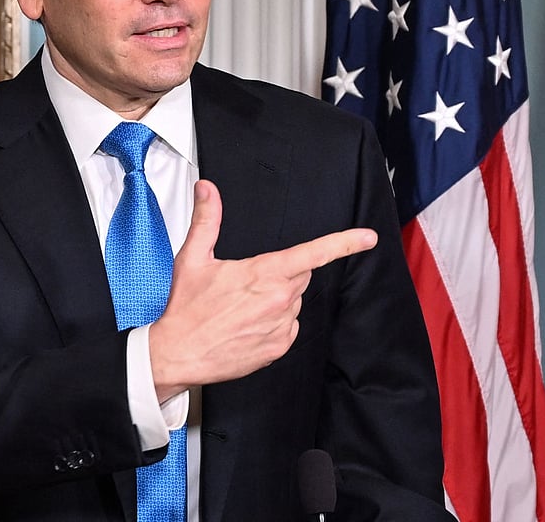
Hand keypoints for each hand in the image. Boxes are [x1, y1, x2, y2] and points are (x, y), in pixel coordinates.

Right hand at [147, 179, 375, 399]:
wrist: (176, 355)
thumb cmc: (184, 309)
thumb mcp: (193, 258)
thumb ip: (208, 220)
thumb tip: (208, 189)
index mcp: (265, 274)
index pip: (314, 253)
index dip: (345, 242)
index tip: (368, 237)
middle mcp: (279, 300)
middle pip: (300, 275)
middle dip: (281, 272)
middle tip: (247, 281)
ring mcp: (281, 326)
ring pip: (293, 301)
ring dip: (276, 299)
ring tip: (241, 306)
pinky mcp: (279, 347)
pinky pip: (288, 326)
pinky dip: (274, 322)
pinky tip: (246, 324)